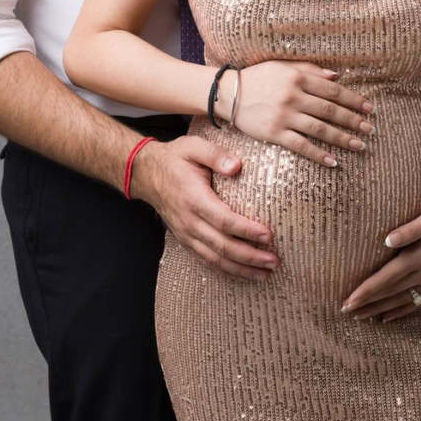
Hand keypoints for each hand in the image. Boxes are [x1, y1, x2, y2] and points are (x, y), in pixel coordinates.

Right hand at [130, 134, 280, 281]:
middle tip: (274, 261)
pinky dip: (226, 271)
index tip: (268, 235)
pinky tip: (243, 274)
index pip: (223, 220)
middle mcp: (189, 221)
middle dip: (250, 256)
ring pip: (215, 259)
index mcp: (194, 198)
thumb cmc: (174, 159)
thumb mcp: (193, 147)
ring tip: (265, 274)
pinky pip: (206, 261)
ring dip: (241, 269)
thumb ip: (215, 154)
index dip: (246, 230)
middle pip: (222, 246)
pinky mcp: (185, 240)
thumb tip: (236, 166)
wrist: (146, 173)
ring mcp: (186, 234)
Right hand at [217, 60, 375, 166]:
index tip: (369, 108)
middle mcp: (293, 96)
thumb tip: (337, 77)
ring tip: (359, 145)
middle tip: (369, 129)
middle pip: (331, 110)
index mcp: (297, 78)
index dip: (354, 100)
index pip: (333, 91)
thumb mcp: (283, 66)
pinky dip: (318, 154)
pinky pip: (301, 145)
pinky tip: (333, 161)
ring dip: (342, 138)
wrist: (228, 93)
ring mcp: (284, 116)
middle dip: (353, 120)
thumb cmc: (258, 77)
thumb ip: (310, 70)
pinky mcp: (274, 133)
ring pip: (320, 129)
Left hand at [339, 190, 420, 320]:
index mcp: (418, 258)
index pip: (386, 278)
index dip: (366, 291)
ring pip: (401, 301)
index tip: (348, 300)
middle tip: (345, 311)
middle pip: (390, 293)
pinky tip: (388, 318)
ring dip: (379, 310)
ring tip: (360, 317)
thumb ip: (410, 230)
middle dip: (367, 303)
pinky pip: (417, 303)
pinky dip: (401, 312)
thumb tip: (386, 241)